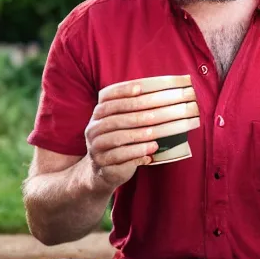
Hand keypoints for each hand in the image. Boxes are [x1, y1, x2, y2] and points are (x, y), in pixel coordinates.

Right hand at [85, 75, 199, 191]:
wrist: (105, 169)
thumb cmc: (122, 139)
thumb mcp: (126, 122)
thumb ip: (138, 109)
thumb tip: (165, 94)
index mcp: (99, 112)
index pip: (108, 97)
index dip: (123, 91)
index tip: (140, 88)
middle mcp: (94, 127)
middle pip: (116, 117)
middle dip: (139, 113)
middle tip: (158, 113)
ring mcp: (96, 146)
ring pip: (117, 137)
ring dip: (139, 134)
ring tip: (156, 132)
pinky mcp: (102, 163)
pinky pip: (119, 156)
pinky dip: (138, 151)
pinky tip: (153, 148)